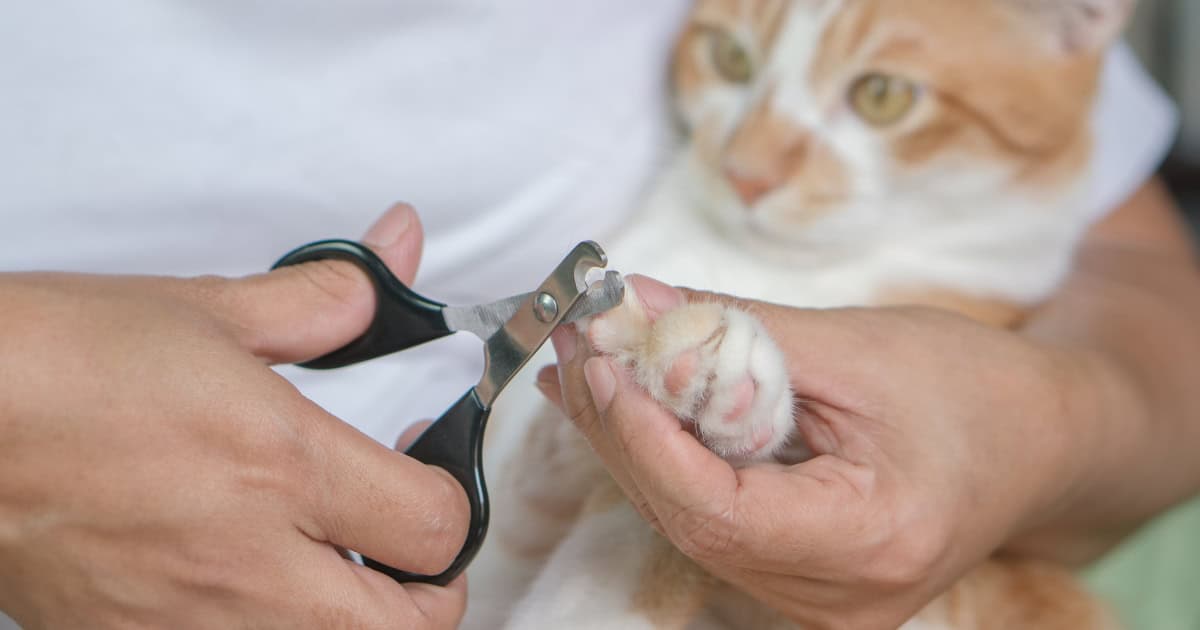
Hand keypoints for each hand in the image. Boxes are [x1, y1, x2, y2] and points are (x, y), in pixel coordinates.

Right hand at [0, 205, 468, 628]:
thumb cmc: (57, 362)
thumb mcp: (206, 311)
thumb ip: (322, 300)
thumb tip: (396, 254)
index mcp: (281, 463)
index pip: (434, 523)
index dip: (450, 499)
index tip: (426, 472)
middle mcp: (250, 558)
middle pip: (409, 627)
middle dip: (432, 594)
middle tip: (412, 551)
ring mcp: (194, 620)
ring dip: (359, 623)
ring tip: (342, 574)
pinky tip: (256, 589)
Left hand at [543, 276, 1099, 628]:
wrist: (1042, 440)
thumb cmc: (976, 391)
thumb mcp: (856, 346)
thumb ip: (736, 329)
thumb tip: (634, 302)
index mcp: (870, 542)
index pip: (717, 510)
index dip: (645, 436)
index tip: (602, 362)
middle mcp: (838, 600)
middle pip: (690, 520)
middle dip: (623, 428)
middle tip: (576, 346)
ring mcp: (818, 602)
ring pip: (691, 524)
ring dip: (633, 442)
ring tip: (586, 366)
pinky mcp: (803, 580)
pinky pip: (713, 522)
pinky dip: (668, 461)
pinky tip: (630, 408)